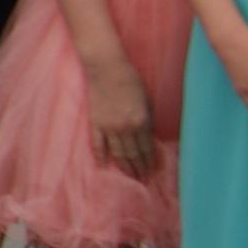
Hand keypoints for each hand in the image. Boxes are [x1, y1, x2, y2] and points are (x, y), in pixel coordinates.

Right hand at [82, 55, 155, 172]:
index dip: (150, 161)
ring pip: (118, 153)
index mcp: (141, 121)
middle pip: (133, 153)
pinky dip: (100, 156)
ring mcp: (108, 127)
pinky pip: (97, 144)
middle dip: (139, 168)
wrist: (106, 68)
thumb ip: (148, 120)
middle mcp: (125, 128)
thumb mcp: (147, 101)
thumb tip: (148, 137)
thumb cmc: (130, 80)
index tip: (153, 171)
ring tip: (130, 176)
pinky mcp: (95, 123)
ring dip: (125, 166)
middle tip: (143, 179)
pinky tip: (103, 166)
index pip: (147, 147)